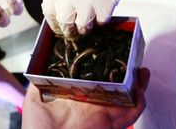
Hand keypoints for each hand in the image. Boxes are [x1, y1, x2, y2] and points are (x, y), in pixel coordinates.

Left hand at [22, 68, 149, 128]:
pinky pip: (129, 115)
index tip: (111, 54)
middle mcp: (93, 105)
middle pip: (116, 87)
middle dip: (126, 74)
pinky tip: (139, 90)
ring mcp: (103, 115)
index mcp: (78, 97)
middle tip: (132, 60)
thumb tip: (41, 65)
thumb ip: (40, 82)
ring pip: (126, 99)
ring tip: (141, 71)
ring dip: (137, 85)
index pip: (96, 80)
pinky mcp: (109, 125)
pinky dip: (138, 104)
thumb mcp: (35, 99)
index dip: (106, 68)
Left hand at [41, 0, 161, 37]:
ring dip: (86, 27)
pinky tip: (104, 8)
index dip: (54, 22)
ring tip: (91, 19)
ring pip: (82, 27)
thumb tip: (60, 10)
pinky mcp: (106, 3)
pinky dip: (102, 19)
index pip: (48, 10)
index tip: (60, 25)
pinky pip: (100, 22)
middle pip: (64, 22)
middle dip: (69, 30)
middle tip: (75, 30)